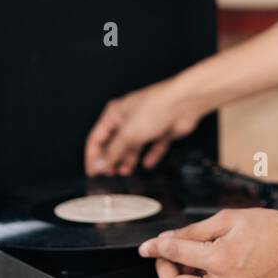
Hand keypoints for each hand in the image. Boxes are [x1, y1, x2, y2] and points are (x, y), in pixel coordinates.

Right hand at [84, 76, 206, 175]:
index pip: (97, 137)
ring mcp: (145, 125)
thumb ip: (113, 151)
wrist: (185, 102)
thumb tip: (98, 164)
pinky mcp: (161, 131)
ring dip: (128, 159)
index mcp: (115, 114)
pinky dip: (150, 155)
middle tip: (108, 174)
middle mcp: (129, 119)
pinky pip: (153, 147)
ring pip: (133, 146)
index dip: (93, 156)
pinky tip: (147, 163)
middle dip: (111, 159)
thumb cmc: (156, 106)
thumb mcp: (128, 133)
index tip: (92, 171)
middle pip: (115, 143)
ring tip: (125, 172)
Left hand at [138, 208, 277, 277]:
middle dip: (165, 271)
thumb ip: (193, 231)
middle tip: (169, 258)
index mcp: (222, 258)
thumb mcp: (228, 218)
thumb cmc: (269, 230)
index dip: (157, 247)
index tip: (148, 247)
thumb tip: (165, 239)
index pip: (175, 254)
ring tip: (192, 269)